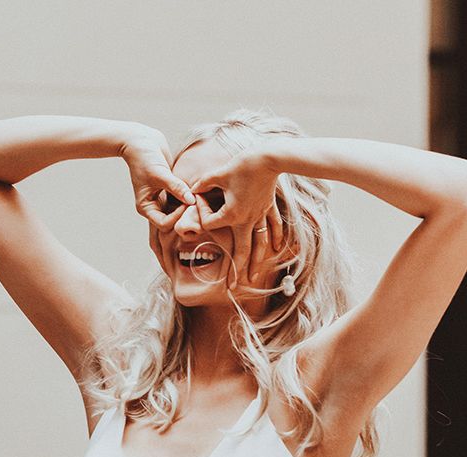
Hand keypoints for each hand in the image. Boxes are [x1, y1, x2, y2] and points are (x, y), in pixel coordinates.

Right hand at [120, 124, 194, 228]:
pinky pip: (181, 201)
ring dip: (188, 209)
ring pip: (178, 213)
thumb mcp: (160, 174)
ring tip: (199, 200)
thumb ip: (176, 187)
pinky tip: (197, 194)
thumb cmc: (145, 157)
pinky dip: (188, 200)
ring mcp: (163, 200)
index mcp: (146, 207)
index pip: (164, 223)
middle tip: (197, 206)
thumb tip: (192, 200)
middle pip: (172, 222)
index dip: (177, 217)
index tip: (187, 203)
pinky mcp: (171, 192)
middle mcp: (154, 206)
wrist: (143, 141)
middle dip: (184, 216)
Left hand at [190, 146, 284, 287]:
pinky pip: (272, 227)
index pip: (210, 223)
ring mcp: (260, 215)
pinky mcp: (269, 208)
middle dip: (236, 270)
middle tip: (232, 287)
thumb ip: (203, 184)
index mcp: (232, 213)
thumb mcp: (218, 173)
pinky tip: (275, 250)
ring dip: (256, 263)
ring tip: (253, 279)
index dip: (201, 212)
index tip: (198, 198)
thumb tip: (191, 191)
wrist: (270, 158)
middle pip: (241, 250)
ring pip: (259, 245)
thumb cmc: (243, 164)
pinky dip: (274, 238)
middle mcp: (247, 219)